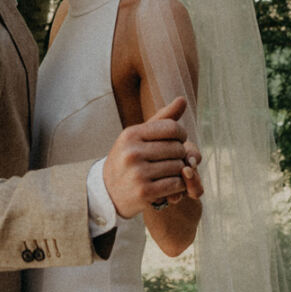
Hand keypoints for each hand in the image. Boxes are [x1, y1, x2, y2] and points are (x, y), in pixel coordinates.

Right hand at [102, 96, 201, 218]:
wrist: (107, 192)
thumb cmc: (128, 159)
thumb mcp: (139, 136)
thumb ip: (162, 118)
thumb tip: (183, 99)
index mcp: (131, 134)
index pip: (172, 127)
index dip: (181, 134)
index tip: (178, 141)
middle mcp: (132, 152)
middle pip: (178, 148)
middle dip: (180, 155)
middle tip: (172, 160)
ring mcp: (137, 173)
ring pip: (179, 167)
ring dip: (180, 172)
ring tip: (170, 173)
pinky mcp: (144, 192)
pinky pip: (176, 184)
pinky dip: (179, 186)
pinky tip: (171, 186)